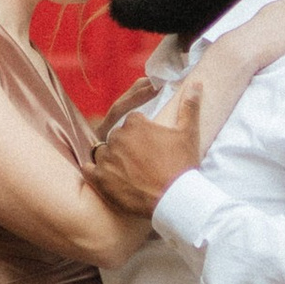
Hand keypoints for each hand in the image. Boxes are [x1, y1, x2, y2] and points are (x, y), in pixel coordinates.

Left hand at [88, 95, 202, 217]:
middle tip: (144, 161)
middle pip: (117, 137)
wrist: (175, 199)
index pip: (133, 122)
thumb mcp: (188, 133)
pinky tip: (107, 177)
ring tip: (130, 172)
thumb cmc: (182, 165)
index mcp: (134, 124)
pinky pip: (89, 170)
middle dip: (128, 146)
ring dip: (112, 159)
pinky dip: (95, 172)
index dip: (142, 133)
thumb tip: (196, 83)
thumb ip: (189, 106)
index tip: (152, 145)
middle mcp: (116, 138)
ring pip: (104, 152)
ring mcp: (106, 159)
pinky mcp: (99, 179)